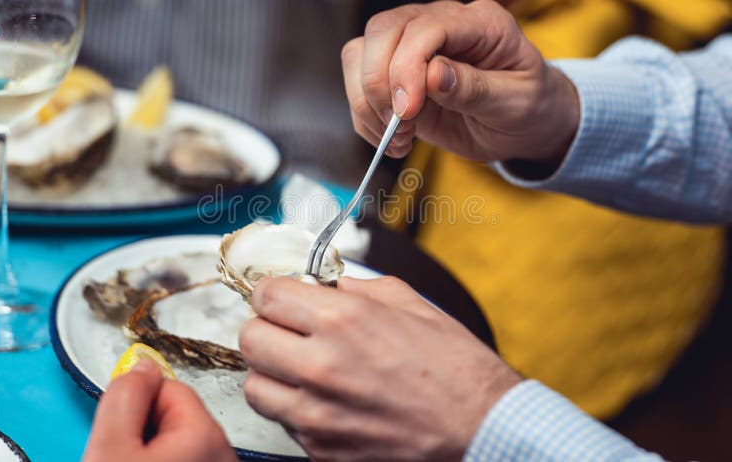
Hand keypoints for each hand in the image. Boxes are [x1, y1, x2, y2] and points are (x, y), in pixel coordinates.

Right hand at [83, 360, 236, 461]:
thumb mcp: (110, 449)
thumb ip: (124, 397)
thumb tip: (141, 364)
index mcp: (205, 434)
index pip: (169, 386)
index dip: (136, 405)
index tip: (121, 433)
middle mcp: (223, 451)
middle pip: (176, 414)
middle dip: (146, 431)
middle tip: (125, 458)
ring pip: (178, 441)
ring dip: (153, 450)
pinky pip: (186, 458)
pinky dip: (166, 461)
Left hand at [239, 277, 520, 461]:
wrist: (481, 429)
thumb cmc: (455, 369)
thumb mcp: (411, 305)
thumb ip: (360, 288)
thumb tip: (329, 286)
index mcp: (343, 320)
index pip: (267, 295)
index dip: (272, 292)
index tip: (280, 297)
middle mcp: (321, 366)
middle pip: (250, 338)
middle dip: (266, 328)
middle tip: (286, 330)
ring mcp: (316, 413)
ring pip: (254, 385)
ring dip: (271, 372)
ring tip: (298, 368)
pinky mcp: (320, 448)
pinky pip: (282, 421)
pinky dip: (293, 408)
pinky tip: (322, 399)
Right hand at [341, 0, 579, 164]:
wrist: (523, 123)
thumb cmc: (527, 108)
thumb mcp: (516, 104)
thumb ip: (475, 88)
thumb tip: (433, 74)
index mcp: (480, 21)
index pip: (426, 27)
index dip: (407, 67)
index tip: (409, 112)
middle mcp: (441, 23)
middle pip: (383, 30)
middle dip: (379, 83)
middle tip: (400, 126)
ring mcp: (413, 44)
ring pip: (360, 52)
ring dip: (367, 101)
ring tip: (399, 138)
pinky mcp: (395, 71)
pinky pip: (358, 82)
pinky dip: (365, 116)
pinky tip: (393, 139)